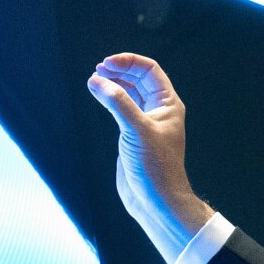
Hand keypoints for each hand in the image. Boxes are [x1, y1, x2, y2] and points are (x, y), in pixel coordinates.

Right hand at [88, 53, 212, 262]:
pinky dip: (110, 99)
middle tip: (98, 69)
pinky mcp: (132, 135)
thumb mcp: (136, 130)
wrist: (156, 200)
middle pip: (138, 78)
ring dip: (113, 83)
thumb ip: (117, 103)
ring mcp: (145, 122)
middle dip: (119, 70)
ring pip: (129, 93)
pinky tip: (98, 96)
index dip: (128, 62)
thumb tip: (97, 80)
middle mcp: (159, 111)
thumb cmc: (156, 168)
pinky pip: (121, 109)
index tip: (106, 64)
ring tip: (95, 79)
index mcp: (168, 104)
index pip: (149, 71)